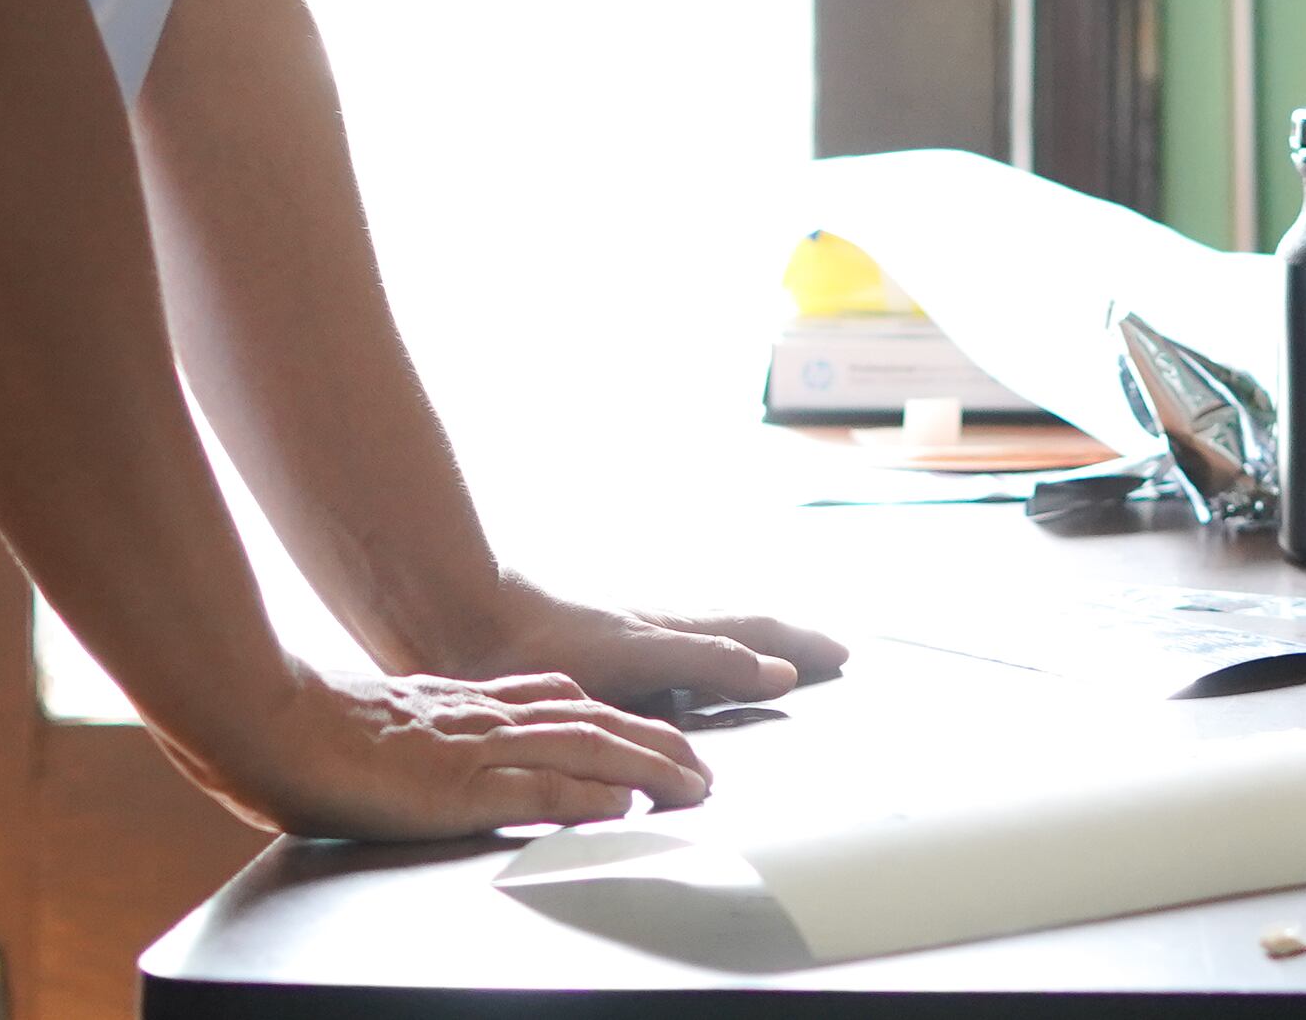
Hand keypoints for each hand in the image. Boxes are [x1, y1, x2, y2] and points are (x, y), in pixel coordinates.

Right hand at [167, 662, 725, 839]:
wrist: (267, 723)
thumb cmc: (304, 733)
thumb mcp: (379, 728)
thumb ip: (416, 737)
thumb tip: (425, 757)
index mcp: (460, 703)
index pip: (556, 699)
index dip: (613, 715)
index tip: (650, 731)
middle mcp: (480, 716)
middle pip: (593, 718)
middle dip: (656, 740)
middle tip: (704, 767)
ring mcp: (474, 747)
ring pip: (586, 745)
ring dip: (649, 764)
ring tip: (694, 786)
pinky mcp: (459, 785)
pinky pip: (541, 787)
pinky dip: (590, 794)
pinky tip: (626, 805)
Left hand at [424, 581, 850, 713]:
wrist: (464, 617)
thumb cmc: (546, 636)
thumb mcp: (640, 653)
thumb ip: (708, 662)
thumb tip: (779, 673)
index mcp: (673, 631)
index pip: (753, 636)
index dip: (797, 647)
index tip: (842, 654)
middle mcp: (657, 632)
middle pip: (735, 634)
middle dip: (782, 647)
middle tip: (825, 655)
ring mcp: (626, 643)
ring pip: (701, 647)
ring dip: (741, 658)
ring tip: (766, 669)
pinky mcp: (593, 659)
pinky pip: (663, 664)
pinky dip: (691, 672)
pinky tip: (673, 687)